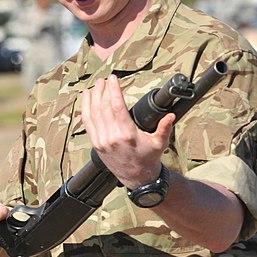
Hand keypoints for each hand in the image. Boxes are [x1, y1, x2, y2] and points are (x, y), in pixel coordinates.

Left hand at [81, 74, 175, 188]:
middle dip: (103, 90)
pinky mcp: (96, 144)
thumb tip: (171, 114)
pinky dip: (85, 108)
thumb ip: (164, 128)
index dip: (114, 90)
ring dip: (94, 96)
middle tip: (105, 79)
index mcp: (128, 134)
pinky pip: (87, 122)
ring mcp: (102, 141)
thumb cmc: (148, 159)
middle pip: (104, 106)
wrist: (137, 178)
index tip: (113, 78)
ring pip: (94, 113)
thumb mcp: (159, 143)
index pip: (117, 106)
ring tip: (97, 84)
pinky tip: (86, 97)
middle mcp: (112, 137)